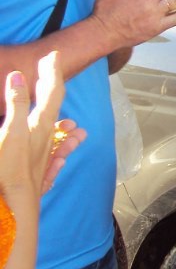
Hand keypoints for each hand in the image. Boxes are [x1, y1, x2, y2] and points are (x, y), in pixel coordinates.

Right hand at [0, 53, 84, 203]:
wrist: (10, 212)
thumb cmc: (8, 170)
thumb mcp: (10, 132)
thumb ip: (17, 104)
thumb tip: (20, 75)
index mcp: (39, 126)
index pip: (51, 93)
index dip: (51, 73)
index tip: (54, 56)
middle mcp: (45, 142)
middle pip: (54, 113)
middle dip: (53, 95)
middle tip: (53, 77)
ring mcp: (42, 161)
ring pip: (57, 139)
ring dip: (62, 130)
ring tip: (74, 127)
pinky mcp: (36, 179)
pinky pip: (52, 163)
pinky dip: (59, 156)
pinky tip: (64, 159)